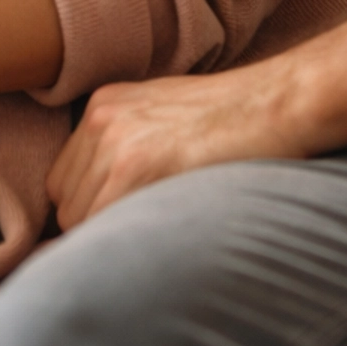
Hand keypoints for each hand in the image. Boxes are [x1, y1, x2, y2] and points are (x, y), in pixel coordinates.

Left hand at [47, 60, 313, 229]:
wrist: (280, 103)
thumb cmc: (238, 120)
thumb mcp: (168, 121)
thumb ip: (130, 152)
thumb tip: (108, 210)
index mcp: (104, 105)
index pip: (66, 180)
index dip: (90, 210)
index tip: (120, 226)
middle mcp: (100, 118)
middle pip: (66, 202)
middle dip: (96, 227)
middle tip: (145, 234)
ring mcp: (114, 141)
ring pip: (79, 220)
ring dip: (111, 237)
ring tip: (160, 233)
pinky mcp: (135, 166)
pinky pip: (101, 226)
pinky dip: (123, 242)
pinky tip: (162, 234)